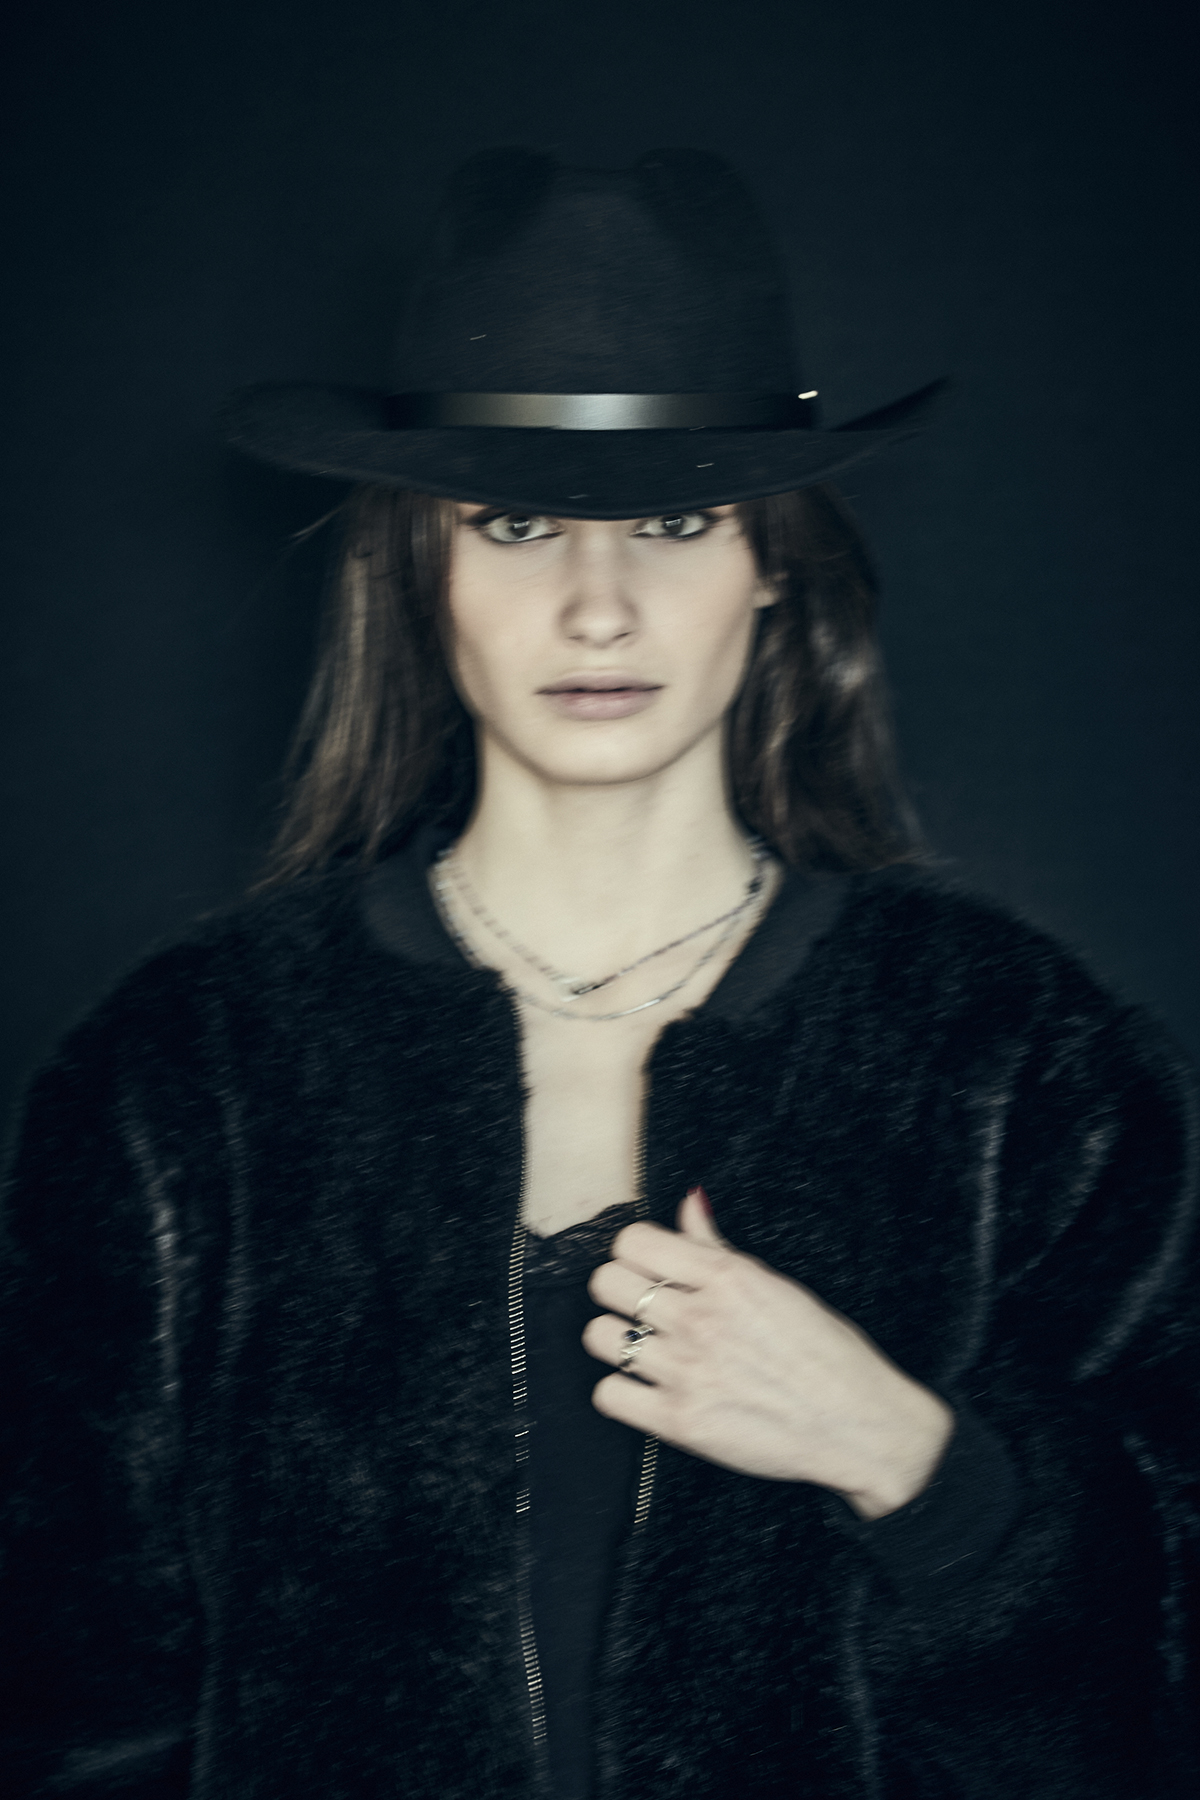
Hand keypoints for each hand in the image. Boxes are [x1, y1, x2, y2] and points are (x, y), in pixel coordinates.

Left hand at [584, 1188, 953, 1518]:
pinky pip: (607, 1396)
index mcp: (727, 1278)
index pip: (631, 1241)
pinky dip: (621, 1393)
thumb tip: (689, 1200)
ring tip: (642, 1348)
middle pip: (605, 1283)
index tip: (647, 1268)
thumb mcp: (774, 1284)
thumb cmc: (823, 1352)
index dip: (632, 1253)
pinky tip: (645, 1389)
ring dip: (615, 1341)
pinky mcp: (681, 1422)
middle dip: (618, 1292)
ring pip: (599, 1337)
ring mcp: (688, 1371)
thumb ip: (717, 1246)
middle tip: (640, 1308)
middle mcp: (702, 1319)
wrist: (858, 1425)